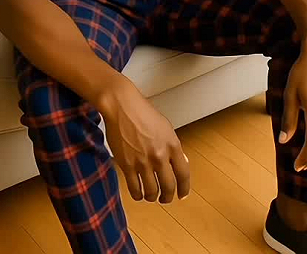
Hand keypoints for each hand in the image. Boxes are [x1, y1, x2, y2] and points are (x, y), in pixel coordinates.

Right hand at [99, 77, 190, 203]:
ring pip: (151, 192)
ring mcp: (143, 162)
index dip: (184, 188)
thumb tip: (180, 163)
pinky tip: (138, 193)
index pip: (184, 174)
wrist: (122, 106)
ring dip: (152, 197)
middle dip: (168, 197)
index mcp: (172, 145)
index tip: (182, 194)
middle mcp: (160, 156)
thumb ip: (173, 147)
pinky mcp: (127, 165)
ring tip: (151, 196)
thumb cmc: (143, 113)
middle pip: (168, 187)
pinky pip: (135, 189)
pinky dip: (138, 195)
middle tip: (165, 199)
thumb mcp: (165, 127)